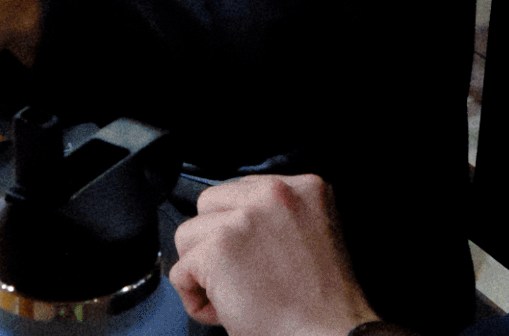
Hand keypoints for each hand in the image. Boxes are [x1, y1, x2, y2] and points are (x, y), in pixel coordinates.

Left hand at [169, 175, 376, 335]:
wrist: (329, 333)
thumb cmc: (322, 302)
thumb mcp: (313, 234)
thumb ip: (279, 215)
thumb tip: (233, 219)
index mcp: (303, 187)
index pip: (240, 191)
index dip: (237, 229)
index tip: (250, 257)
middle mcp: (273, 194)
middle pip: (209, 205)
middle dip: (214, 241)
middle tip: (240, 276)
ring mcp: (244, 218)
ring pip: (188, 235)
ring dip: (202, 269)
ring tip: (233, 294)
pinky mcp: (218, 248)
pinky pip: (179, 272)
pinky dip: (193, 299)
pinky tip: (224, 310)